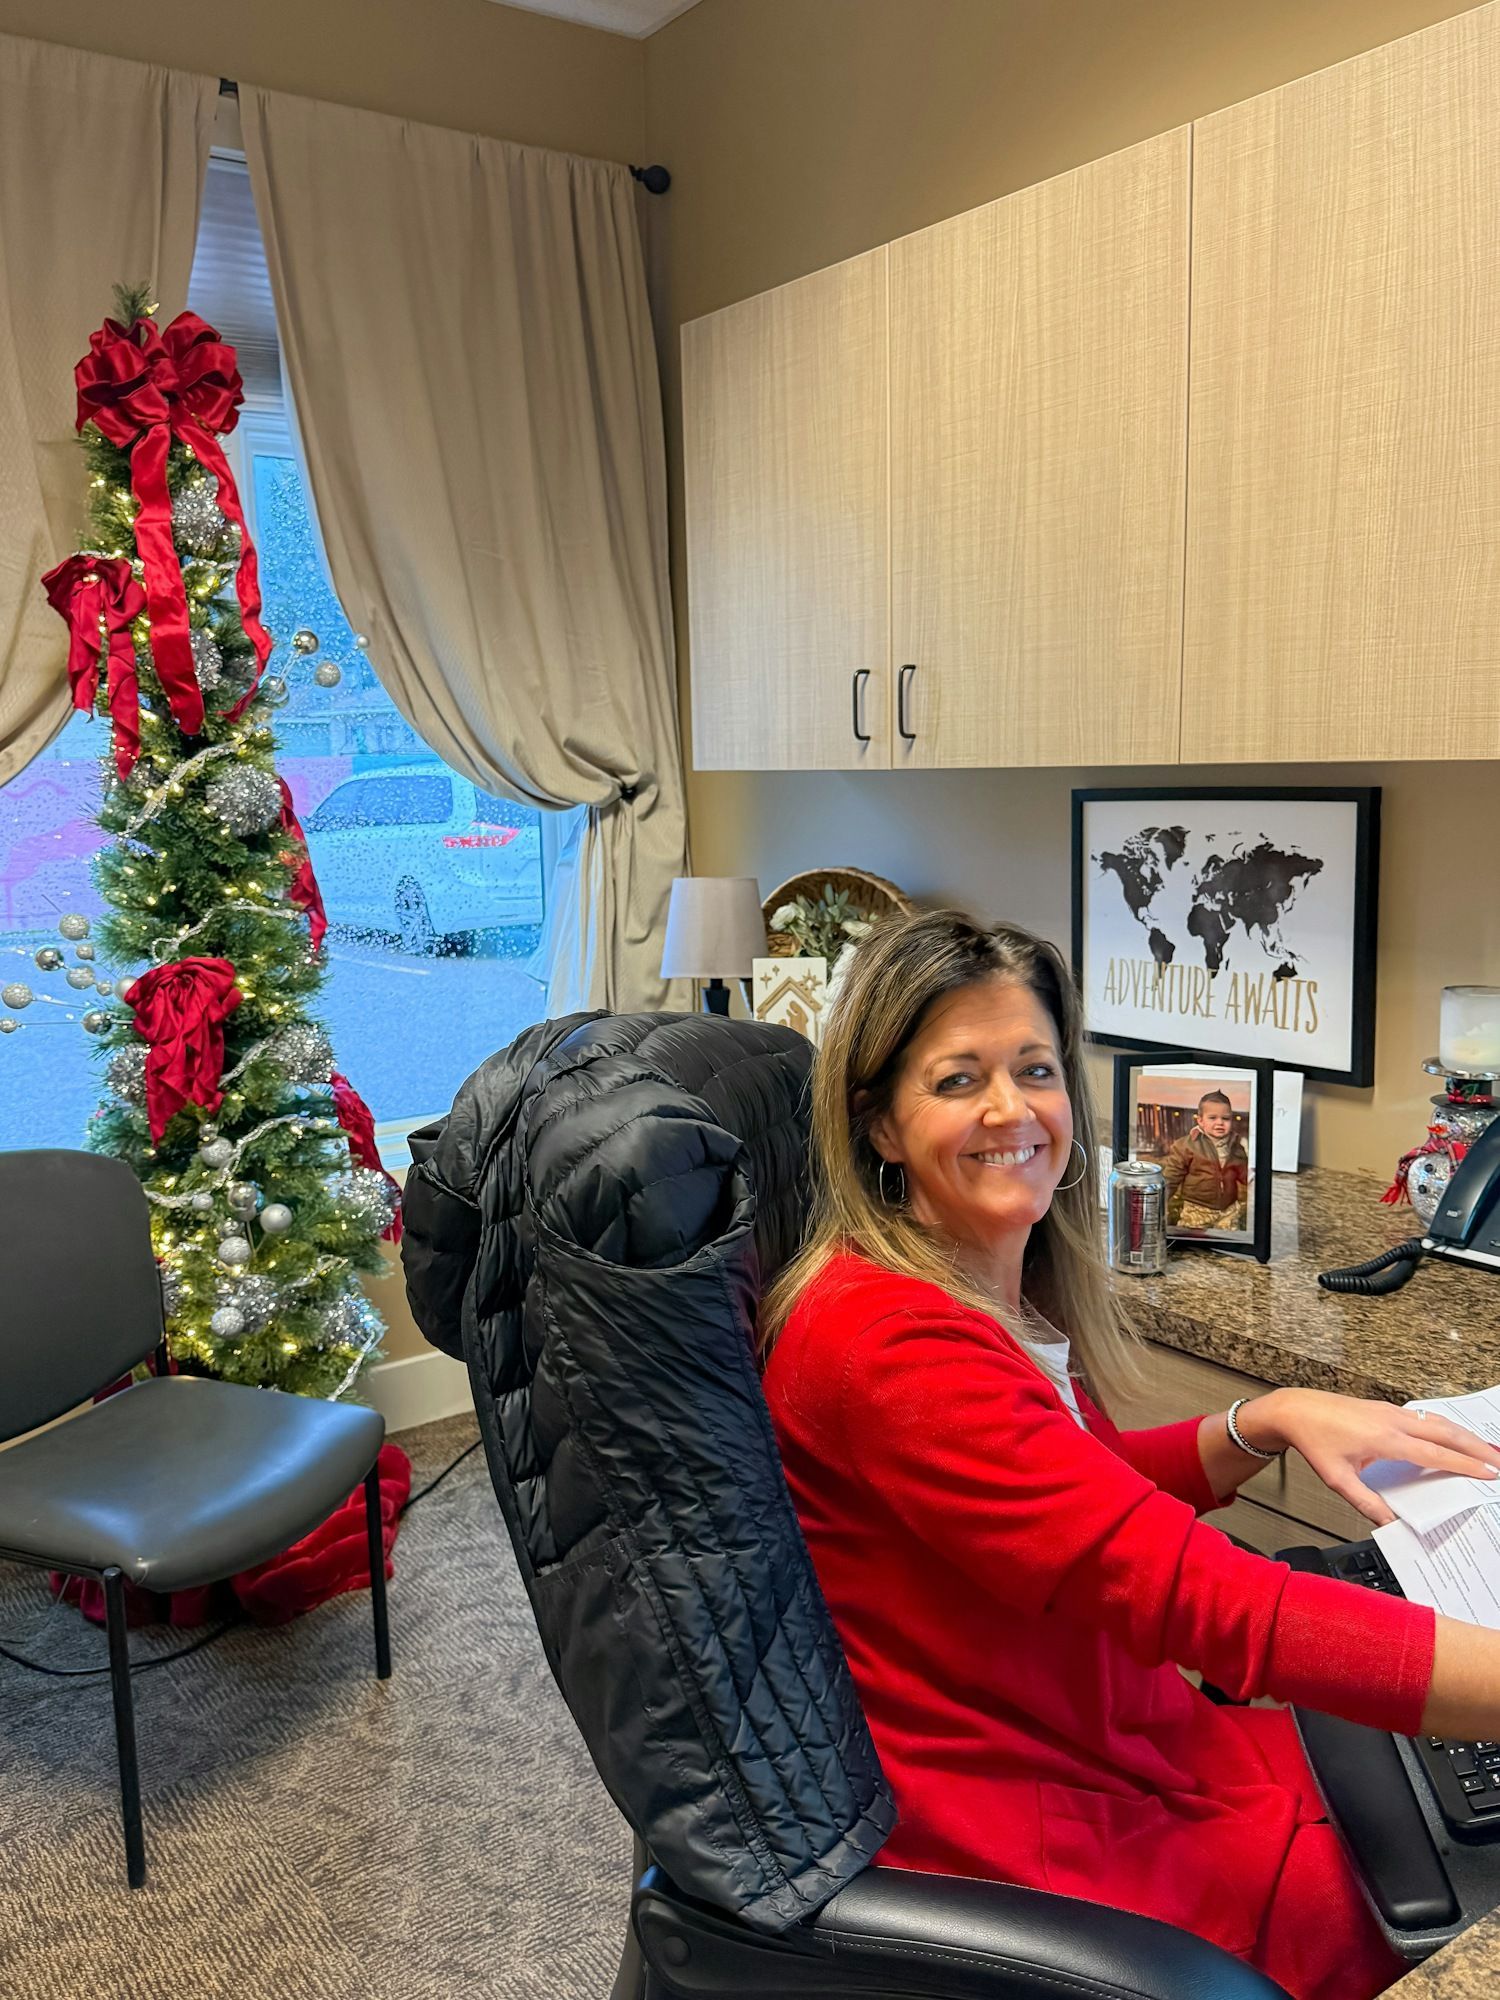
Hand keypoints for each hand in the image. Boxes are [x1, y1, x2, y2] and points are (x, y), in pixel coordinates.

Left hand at [1240, 1388, 1499, 1525]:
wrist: (1295, 1409)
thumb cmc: (1314, 1441)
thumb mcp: (1337, 1480)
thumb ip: (1366, 1503)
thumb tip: (1390, 1523)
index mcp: (1385, 1440)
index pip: (1435, 1455)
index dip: (1464, 1465)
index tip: (1488, 1473)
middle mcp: (1393, 1421)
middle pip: (1445, 1433)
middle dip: (1476, 1448)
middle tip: (1499, 1462)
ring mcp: (1390, 1411)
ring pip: (1437, 1421)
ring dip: (1464, 1435)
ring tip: (1486, 1449)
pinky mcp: (1386, 1407)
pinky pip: (1424, 1416)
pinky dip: (1445, 1426)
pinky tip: (1453, 1433)